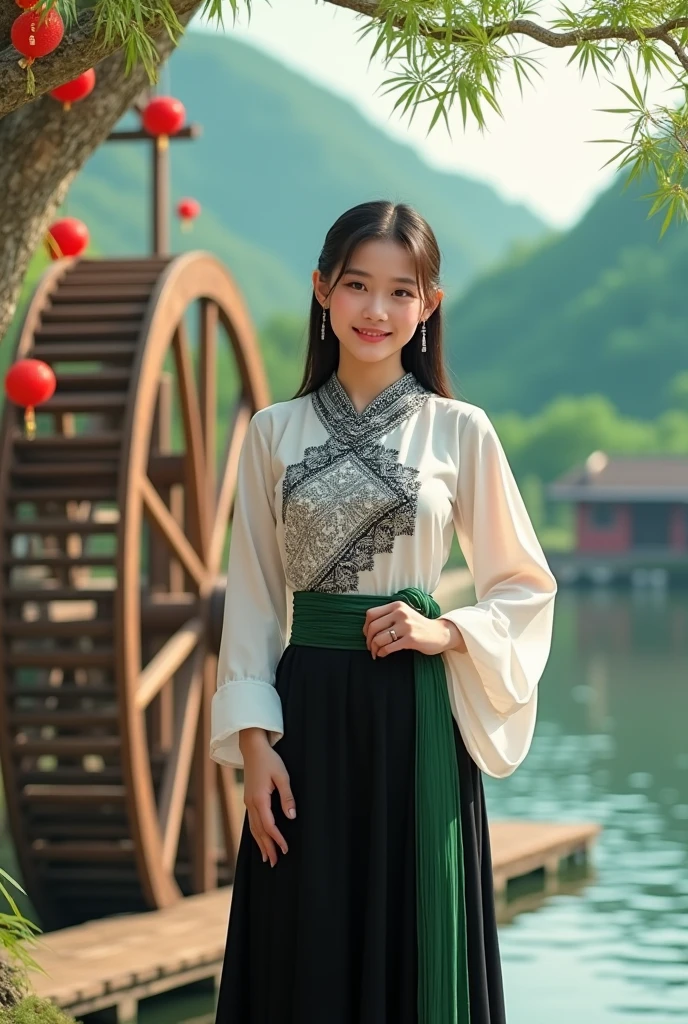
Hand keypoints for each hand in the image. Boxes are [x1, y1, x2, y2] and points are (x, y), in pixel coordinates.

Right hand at [240, 730, 295, 867]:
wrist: (253, 748)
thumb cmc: (269, 760)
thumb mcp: (282, 776)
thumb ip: (287, 797)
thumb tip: (291, 816)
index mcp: (259, 799)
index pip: (268, 825)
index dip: (277, 839)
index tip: (285, 849)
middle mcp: (251, 803)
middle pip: (259, 831)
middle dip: (267, 847)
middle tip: (275, 862)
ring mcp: (248, 802)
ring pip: (253, 828)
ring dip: (260, 843)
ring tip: (267, 857)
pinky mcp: (249, 800)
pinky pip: (252, 821)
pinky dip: (256, 833)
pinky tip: (259, 839)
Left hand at [362, 601, 466, 657]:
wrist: (440, 633)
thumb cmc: (418, 625)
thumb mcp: (404, 614)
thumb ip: (388, 616)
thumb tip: (367, 630)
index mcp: (397, 606)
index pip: (371, 614)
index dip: (366, 627)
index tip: (367, 635)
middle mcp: (401, 613)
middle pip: (373, 627)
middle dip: (368, 640)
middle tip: (370, 647)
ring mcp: (406, 626)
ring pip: (380, 638)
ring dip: (374, 648)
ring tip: (376, 653)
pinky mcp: (411, 639)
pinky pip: (389, 647)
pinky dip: (382, 653)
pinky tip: (383, 655)